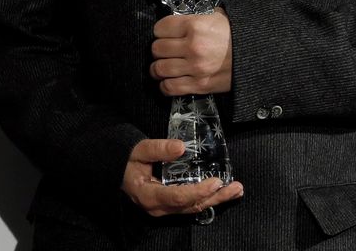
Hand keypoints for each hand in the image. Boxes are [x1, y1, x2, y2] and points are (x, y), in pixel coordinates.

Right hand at [121, 139, 242, 216]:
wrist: (119, 172)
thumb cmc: (128, 161)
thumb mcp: (138, 151)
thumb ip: (157, 149)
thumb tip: (181, 147)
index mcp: (149, 195)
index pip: (177, 197)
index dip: (197, 191)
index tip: (215, 182)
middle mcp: (159, 207)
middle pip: (191, 206)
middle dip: (215, 197)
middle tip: (235, 187)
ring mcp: (166, 209)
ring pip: (194, 208)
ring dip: (216, 200)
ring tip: (236, 190)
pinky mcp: (172, 206)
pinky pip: (192, 205)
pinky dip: (209, 199)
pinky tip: (223, 193)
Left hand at [150, 8, 231, 94]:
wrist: (260, 54)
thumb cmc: (238, 33)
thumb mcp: (217, 16)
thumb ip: (196, 18)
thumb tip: (179, 22)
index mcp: (195, 26)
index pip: (160, 28)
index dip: (160, 31)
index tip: (164, 33)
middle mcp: (192, 47)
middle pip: (157, 49)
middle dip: (158, 49)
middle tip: (164, 50)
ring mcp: (195, 68)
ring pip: (159, 69)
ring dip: (157, 68)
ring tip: (161, 67)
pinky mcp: (200, 85)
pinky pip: (171, 88)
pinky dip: (165, 85)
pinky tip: (168, 81)